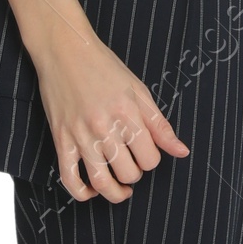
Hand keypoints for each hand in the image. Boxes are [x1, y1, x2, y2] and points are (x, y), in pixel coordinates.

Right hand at [33, 24, 189, 204]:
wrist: (64, 49)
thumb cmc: (103, 67)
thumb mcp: (138, 90)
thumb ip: (160, 125)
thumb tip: (181, 152)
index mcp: (128, 114)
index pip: (150, 158)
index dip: (151, 160)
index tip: (145, 152)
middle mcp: (105, 127)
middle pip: (128, 173)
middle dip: (134, 175)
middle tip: (132, 165)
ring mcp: (80, 135)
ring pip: (101, 182)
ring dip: (114, 193)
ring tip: (120, 190)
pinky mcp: (60, 139)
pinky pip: (69, 177)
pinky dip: (81, 193)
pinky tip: (91, 191)